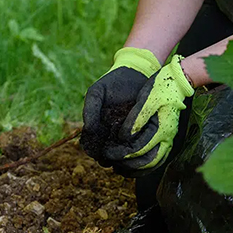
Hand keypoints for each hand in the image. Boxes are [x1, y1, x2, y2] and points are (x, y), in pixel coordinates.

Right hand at [80, 47, 160, 164]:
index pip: (94, 148)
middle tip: (114, 156)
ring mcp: (129, 136)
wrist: (135, 74)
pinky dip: (140, 149)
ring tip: (125, 153)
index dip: (95, 152)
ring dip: (125, 157)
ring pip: (126, 155)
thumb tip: (87, 131)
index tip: (97, 152)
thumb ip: (89, 110)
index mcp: (100, 130)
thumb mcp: (96, 93)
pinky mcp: (145, 132)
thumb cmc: (112, 83)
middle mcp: (114, 137)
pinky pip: (142, 146)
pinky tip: (138, 145)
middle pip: (110, 156)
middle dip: (111, 158)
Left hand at [103, 54, 194, 174]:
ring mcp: (169, 140)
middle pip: (147, 162)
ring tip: (118, 169)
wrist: (178, 81)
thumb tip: (125, 137)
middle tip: (111, 163)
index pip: (139, 149)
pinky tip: (131, 166)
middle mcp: (168, 138)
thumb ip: (136, 119)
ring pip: (153, 164)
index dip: (122, 153)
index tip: (108, 151)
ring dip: (136, 169)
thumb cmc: (161, 87)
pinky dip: (144, 166)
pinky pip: (157, 159)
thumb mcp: (147, 99)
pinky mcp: (167, 139)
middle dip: (127, 165)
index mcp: (162, 129)